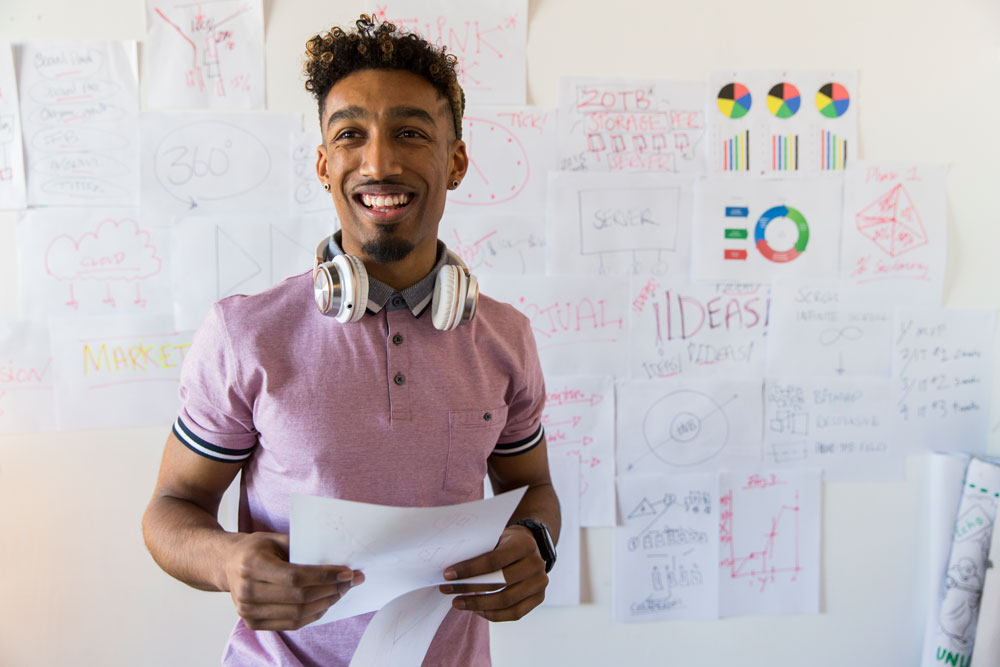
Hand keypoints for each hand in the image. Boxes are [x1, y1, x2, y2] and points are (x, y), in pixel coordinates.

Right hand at [222, 532, 363, 630]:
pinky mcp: (253, 623)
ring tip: (342, 591)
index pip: (295, 577)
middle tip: (351, 581)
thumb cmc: (255, 548)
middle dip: (331, 589)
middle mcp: (246, 591)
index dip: (324, 576)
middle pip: (299, 598)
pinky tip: (326, 603)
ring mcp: (247, 611)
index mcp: (251, 565)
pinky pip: (291, 624)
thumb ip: (301, 547)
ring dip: (326, 603)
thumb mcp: (274, 539)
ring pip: (297, 614)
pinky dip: (313, 615)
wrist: (227, 564)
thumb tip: (337, 555)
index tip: (347, 572)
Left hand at [439, 525, 547, 621]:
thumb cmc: (506, 542)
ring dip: (478, 605)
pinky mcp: (539, 598)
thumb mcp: (496, 538)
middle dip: (469, 588)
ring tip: (458, 602)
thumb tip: (451, 571)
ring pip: (506, 601)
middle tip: (447, 590)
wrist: (531, 546)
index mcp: (524, 545)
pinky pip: (514, 614)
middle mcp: (536, 564)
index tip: (448, 575)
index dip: (470, 569)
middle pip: (500, 583)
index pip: (494, 560)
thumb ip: (480, 551)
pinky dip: (493, 614)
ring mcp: (540, 583)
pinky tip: (477, 610)